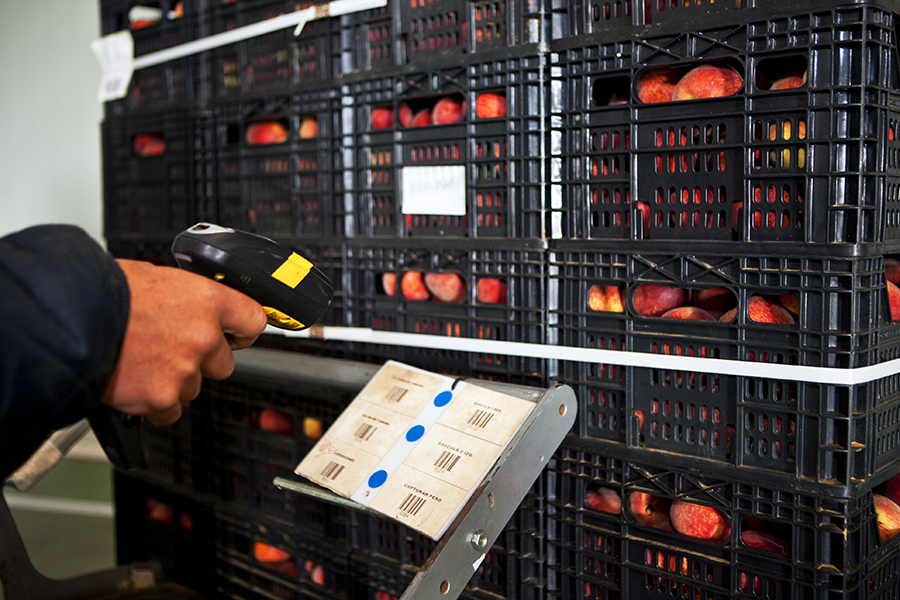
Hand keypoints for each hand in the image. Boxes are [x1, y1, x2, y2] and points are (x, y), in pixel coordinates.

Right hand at [103, 259, 266, 424]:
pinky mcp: (161, 398)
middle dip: (201, 360)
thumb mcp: (156, 277)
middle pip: (224, 363)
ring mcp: (185, 370)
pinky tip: (137, 384)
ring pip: (195, 387)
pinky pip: (170, 411)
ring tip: (144, 362)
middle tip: (171, 349)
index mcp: (208, 301)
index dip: (241, 330)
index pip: (253, 321)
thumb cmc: (104, 292)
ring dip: (176, 380)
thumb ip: (185, 297)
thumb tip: (192, 305)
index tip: (235, 335)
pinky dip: (156, 404)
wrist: (67, 319)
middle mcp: (203, 337)